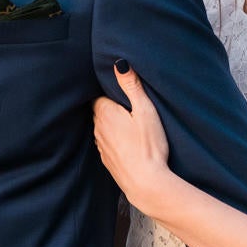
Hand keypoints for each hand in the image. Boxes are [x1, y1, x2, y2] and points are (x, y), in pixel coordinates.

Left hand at [93, 61, 176, 216]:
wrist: (146, 183)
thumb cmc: (148, 145)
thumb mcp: (144, 110)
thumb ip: (131, 86)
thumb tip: (119, 63)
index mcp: (104, 113)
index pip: (99, 95)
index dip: (109, 91)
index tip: (121, 91)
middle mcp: (97, 128)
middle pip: (99, 110)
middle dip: (110, 106)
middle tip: (127, 105)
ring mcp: (100, 146)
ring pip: (102, 127)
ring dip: (112, 124)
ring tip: (128, 123)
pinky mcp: (107, 159)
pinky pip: (107, 143)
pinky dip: (114, 140)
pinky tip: (127, 142)